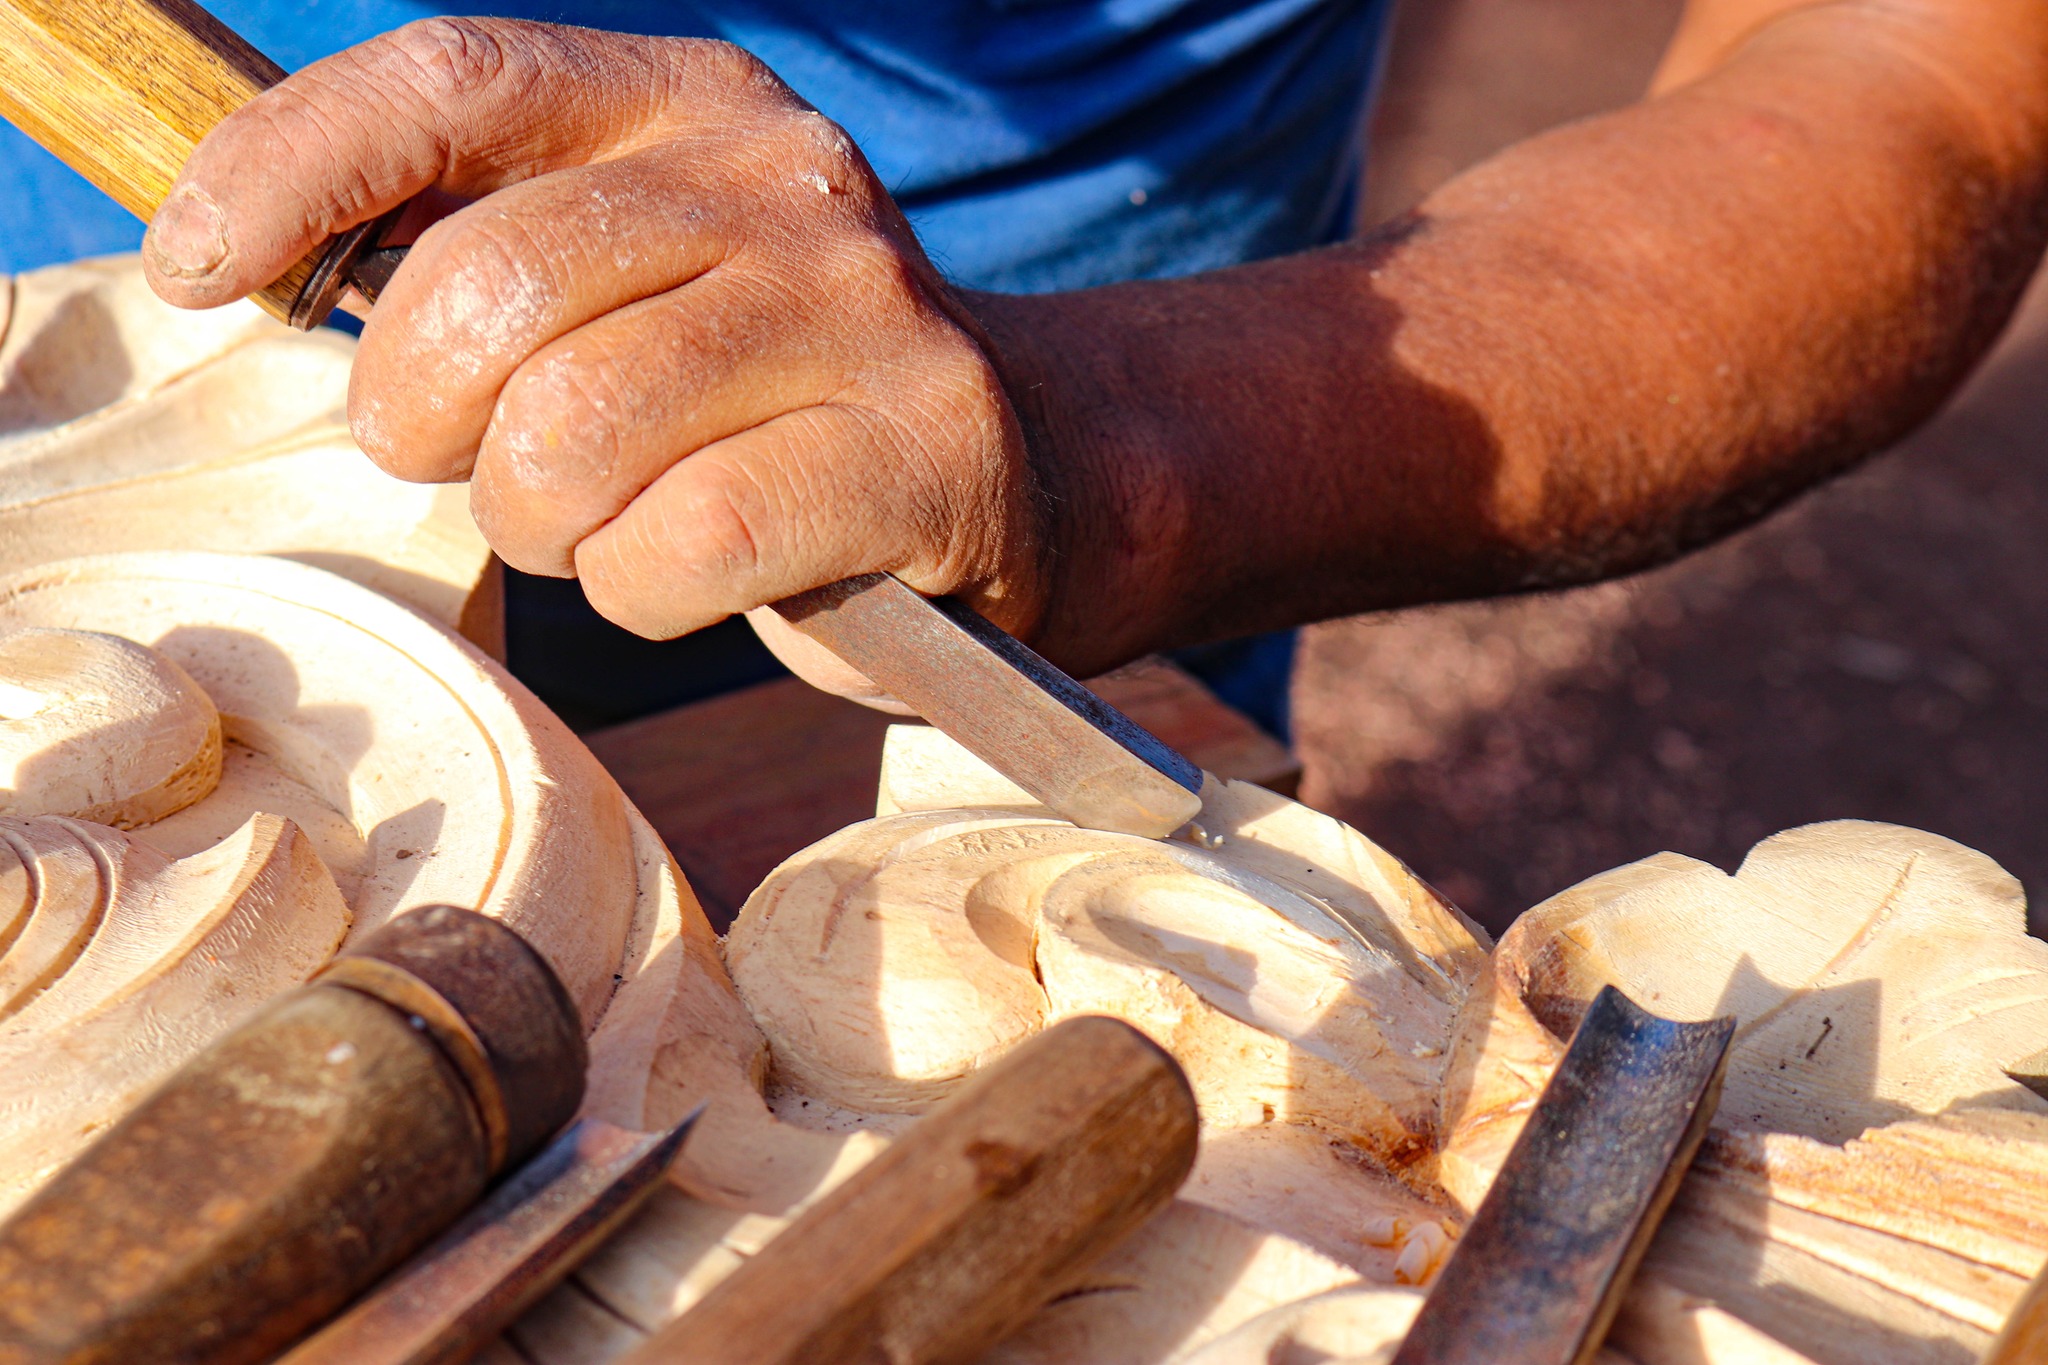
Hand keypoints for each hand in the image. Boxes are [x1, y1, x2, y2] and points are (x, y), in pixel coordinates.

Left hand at [143, 18, 1046, 700]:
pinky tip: (689, 576)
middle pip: (494, 289)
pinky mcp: (919, 452)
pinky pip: (685, 546)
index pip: (454, 78)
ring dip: (544, 523)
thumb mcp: (642, 270)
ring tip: (596, 524)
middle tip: (470, 464)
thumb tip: (262, 266)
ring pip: (576, 434)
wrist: (1026, 468)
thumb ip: (491, 242)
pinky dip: (645, 593)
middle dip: (427, 420)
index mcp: (687, 104)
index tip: (197, 266)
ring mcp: (864, 311)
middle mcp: (781, 179)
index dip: (296, 164)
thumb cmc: (771, 391)